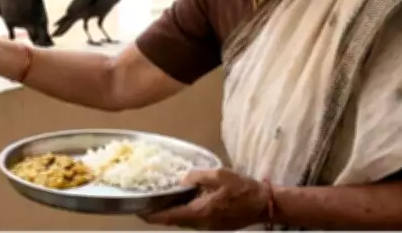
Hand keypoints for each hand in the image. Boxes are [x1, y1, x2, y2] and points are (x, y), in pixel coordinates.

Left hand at [141, 168, 268, 229]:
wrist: (263, 204)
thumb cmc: (243, 189)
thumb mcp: (219, 175)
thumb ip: (197, 176)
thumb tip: (182, 178)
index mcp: (199, 212)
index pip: (169, 217)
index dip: (151, 215)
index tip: (138, 210)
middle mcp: (200, 223)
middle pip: (173, 221)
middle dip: (158, 213)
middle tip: (146, 201)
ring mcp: (207, 226)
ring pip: (182, 221)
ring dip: (170, 213)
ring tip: (160, 200)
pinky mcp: (213, 224)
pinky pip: (192, 219)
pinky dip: (182, 211)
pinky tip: (181, 200)